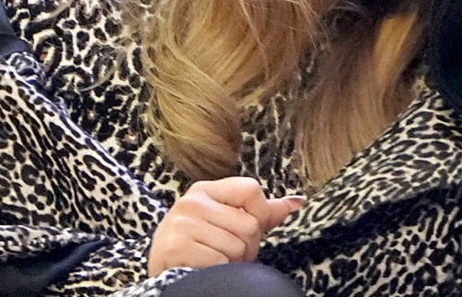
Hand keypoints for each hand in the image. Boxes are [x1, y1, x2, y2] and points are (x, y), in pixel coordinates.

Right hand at [147, 177, 304, 276]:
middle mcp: (191, 201)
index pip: (251, 189)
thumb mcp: (227, 221)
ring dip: (233, 262)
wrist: (163, 273)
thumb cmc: (201, 246)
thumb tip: (298, 201)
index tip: (249, 228)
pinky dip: (218, 271)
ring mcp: (181, 224)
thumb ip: (262, 212)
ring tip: (215, 261)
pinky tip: (204, 268)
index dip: (260, 215)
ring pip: (237, 246)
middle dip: (246, 247)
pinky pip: (220, 262)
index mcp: (206, 190)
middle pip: (249, 224)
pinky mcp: (176, 247)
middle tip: (227, 253)